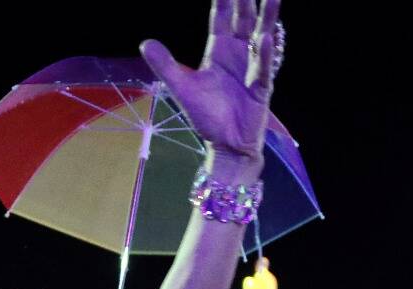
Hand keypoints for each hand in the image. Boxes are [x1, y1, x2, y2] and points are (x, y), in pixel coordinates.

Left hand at [140, 0, 280, 164]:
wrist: (225, 146)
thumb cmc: (207, 117)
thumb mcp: (182, 88)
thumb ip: (165, 65)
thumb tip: (145, 43)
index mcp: (219, 51)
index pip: (222, 17)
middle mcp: (239, 54)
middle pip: (244, 20)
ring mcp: (253, 69)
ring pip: (262, 37)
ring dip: (267, 17)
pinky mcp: (261, 89)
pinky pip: (263, 69)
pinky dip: (264, 55)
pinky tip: (264, 39)